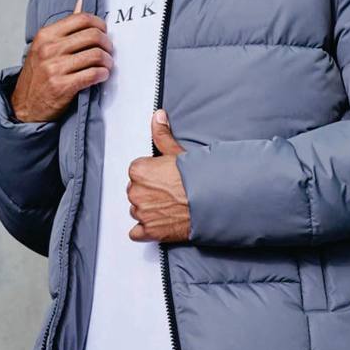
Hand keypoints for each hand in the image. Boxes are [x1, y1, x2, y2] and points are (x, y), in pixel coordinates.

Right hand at [10, 0, 113, 121]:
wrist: (25, 105)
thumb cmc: (39, 74)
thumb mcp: (45, 46)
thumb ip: (66, 26)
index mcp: (46, 35)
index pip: (82, 19)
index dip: (100, 25)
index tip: (104, 33)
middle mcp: (49, 49)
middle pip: (93, 36)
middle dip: (107, 43)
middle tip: (108, 51)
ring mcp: (54, 68)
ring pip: (96, 55)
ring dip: (107, 61)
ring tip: (106, 65)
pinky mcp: (62, 86)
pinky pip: (93, 74)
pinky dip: (103, 74)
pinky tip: (101, 76)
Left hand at [126, 110, 190, 242]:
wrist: (213, 202)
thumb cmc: (198, 178)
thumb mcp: (178, 152)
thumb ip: (162, 135)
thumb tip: (158, 117)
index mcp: (139, 171)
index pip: (137, 172)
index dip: (152, 175)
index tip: (164, 177)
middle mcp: (136, 192)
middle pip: (135, 192)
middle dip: (149, 193)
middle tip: (169, 192)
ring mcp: (142, 213)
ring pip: (137, 211)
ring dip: (149, 211)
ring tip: (169, 206)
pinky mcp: (149, 231)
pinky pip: (137, 233)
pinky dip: (145, 230)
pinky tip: (159, 223)